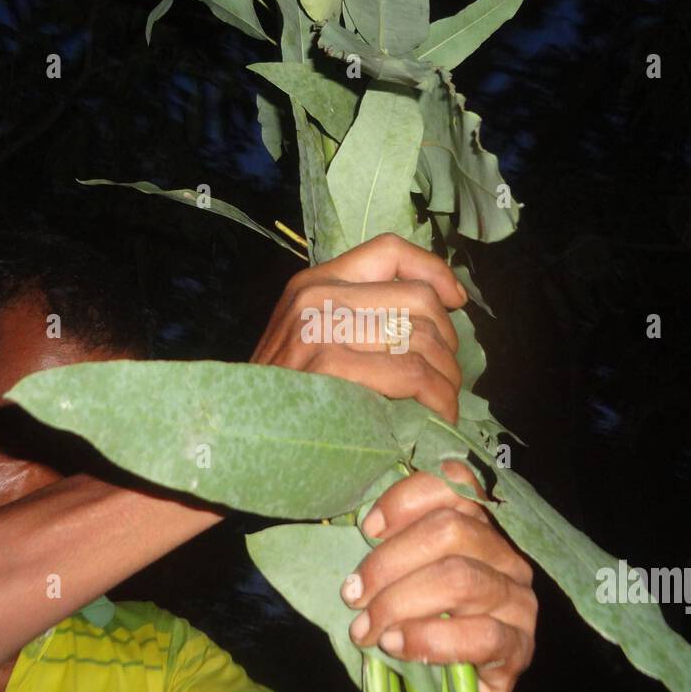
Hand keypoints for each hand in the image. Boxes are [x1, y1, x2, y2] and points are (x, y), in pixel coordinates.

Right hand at [250, 233, 467, 422]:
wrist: (234, 441)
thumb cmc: (284, 399)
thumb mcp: (310, 340)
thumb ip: (358, 315)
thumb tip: (439, 304)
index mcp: (313, 282)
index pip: (390, 250)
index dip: (434, 271)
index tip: (456, 302)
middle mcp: (316, 295)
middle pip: (419, 299)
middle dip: (448, 343)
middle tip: (447, 380)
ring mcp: (320, 327)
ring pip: (422, 337)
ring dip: (448, 377)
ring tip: (444, 403)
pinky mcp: (329, 365)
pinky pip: (412, 372)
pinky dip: (437, 397)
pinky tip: (437, 416)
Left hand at [340, 461, 536, 691]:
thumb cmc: (420, 630)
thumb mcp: (403, 582)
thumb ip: (393, 551)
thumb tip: (362, 529)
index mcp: (480, 528)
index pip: (457, 485)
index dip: (407, 500)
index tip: (367, 529)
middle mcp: (507, 557)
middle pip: (451, 530)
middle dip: (390, 561)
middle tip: (353, 595)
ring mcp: (518, 602)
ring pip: (460, 578)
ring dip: (400, 602)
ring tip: (367, 629)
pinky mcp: (519, 649)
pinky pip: (479, 635)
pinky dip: (428, 639)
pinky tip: (397, 646)